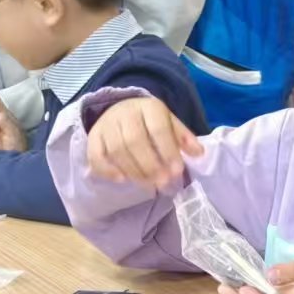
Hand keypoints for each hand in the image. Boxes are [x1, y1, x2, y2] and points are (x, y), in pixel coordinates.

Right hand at [86, 97, 201, 186]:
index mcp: (149, 107)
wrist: (122, 110)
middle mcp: (125, 113)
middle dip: (151, 165)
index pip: (158, 129)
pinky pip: (96, 155)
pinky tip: (123, 180)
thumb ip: (183, 138)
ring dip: (134, 171)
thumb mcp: (170, 123)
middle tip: (163, 183)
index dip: (168, 151)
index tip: (177, 171)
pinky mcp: (94, 137)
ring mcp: (106, 125)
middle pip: (135, 141)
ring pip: (117, 150)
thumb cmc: (151, 122)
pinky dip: (108, 170)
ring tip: (149, 186)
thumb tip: (199, 153)